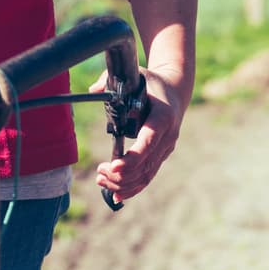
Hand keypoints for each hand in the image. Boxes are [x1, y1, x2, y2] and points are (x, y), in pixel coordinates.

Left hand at [93, 68, 186, 202]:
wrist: (175, 89)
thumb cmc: (150, 82)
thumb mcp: (134, 74)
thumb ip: (111, 81)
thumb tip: (93, 90)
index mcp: (163, 117)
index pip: (148, 143)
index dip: (132, 158)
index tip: (113, 166)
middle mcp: (168, 136)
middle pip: (145, 165)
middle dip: (120, 174)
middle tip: (100, 172)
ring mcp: (166, 148)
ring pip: (146, 175)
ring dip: (122, 183)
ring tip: (101, 180)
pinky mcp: (162, 155)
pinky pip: (148, 176)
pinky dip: (132, 188)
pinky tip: (116, 195)